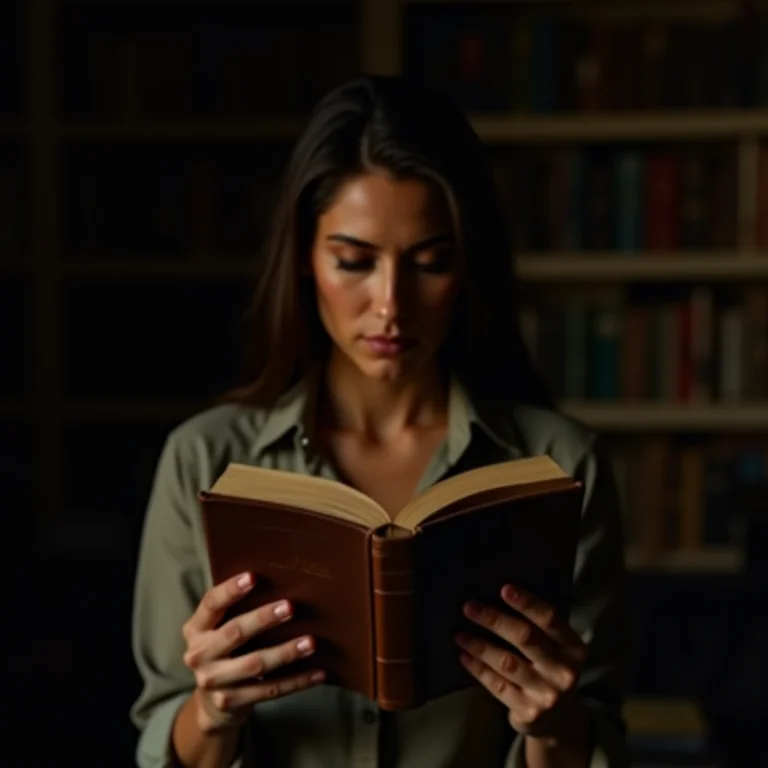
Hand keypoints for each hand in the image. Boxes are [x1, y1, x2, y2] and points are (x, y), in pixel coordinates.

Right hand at [182, 571, 324, 733]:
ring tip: (310, 642)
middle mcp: (198, 655)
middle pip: (234, 632)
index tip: (253, 577)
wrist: (213, 703)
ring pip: (255, 664)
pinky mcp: (231, 702)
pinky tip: (318, 672)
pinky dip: (297, 681)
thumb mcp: (219, 629)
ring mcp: (213, 682)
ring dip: (286, 652)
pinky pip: (270, 690)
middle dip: (263, 619)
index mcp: (196, 629)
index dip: (231, 590)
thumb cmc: (226, 649)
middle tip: (290, 606)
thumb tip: (280, 580)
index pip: (211, 604)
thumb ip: (236, 609)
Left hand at [455, 583, 587, 742]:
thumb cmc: (550, 669)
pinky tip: (465, 657)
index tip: (504, 588)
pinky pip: (497, 686)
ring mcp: (547, 695)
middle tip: (469, 607)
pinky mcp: (529, 713)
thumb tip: (499, 597)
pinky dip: (478, 669)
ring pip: (507, 662)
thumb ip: (539, 628)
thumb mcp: (557, 649)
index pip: (550, 620)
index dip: (527, 603)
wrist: (559, 720)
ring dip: (480, 645)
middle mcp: (564, 672)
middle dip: (494, 620)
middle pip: (525, 638)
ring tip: (460, 634)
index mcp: (574, 649)